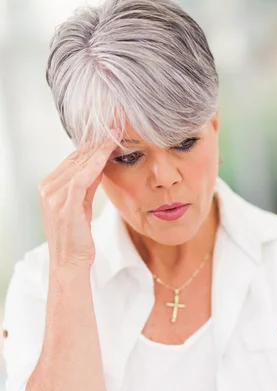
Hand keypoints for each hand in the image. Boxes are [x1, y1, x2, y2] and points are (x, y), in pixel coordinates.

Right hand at [38, 133, 117, 270]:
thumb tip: (99, 166)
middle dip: (97, 143)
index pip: (73, 160)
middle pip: (75, 158)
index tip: (110, 133)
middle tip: (115, 127)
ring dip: (98, 149)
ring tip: (114, 135)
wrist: (70, 264)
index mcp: (49, 187)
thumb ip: (86, 186)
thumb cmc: (78, 239)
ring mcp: (53, 196)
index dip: (92, 146)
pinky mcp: (64, 204)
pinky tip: (106, 155)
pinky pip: (81, 178)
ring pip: (79, 165)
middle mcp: (48, 188)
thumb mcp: (81, 207)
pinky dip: (94, 165)